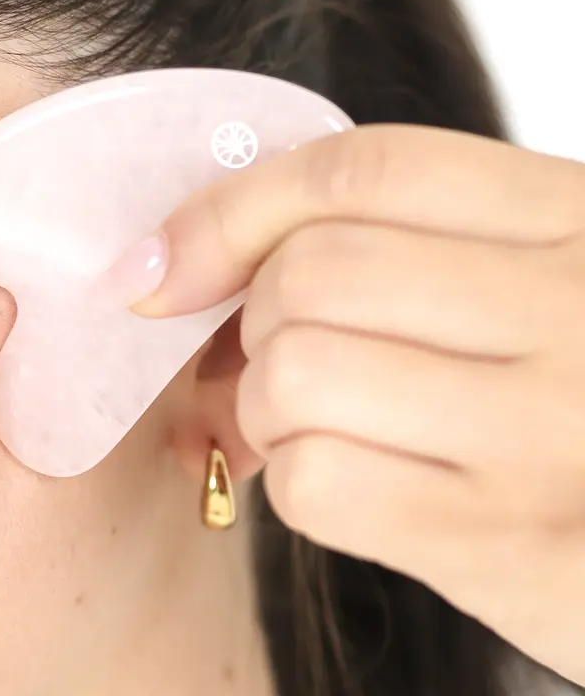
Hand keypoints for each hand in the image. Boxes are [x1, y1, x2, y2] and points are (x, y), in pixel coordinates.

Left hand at [133, 124, 584, 684]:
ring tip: (308, 424)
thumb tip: (175, 268)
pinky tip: (341, 482)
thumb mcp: (505, 288)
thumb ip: (377, 252)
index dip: (234, 210)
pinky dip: (292, 480)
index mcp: (574, 219)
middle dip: (250, 323)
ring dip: (263, 407)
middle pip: (308, 273)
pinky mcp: (511, 540)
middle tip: (264, 359)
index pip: (360, 170)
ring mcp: (551, 428)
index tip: (167, 264)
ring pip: (296, 373)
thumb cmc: (557, 394)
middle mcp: (576, 307)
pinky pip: (317, 481)